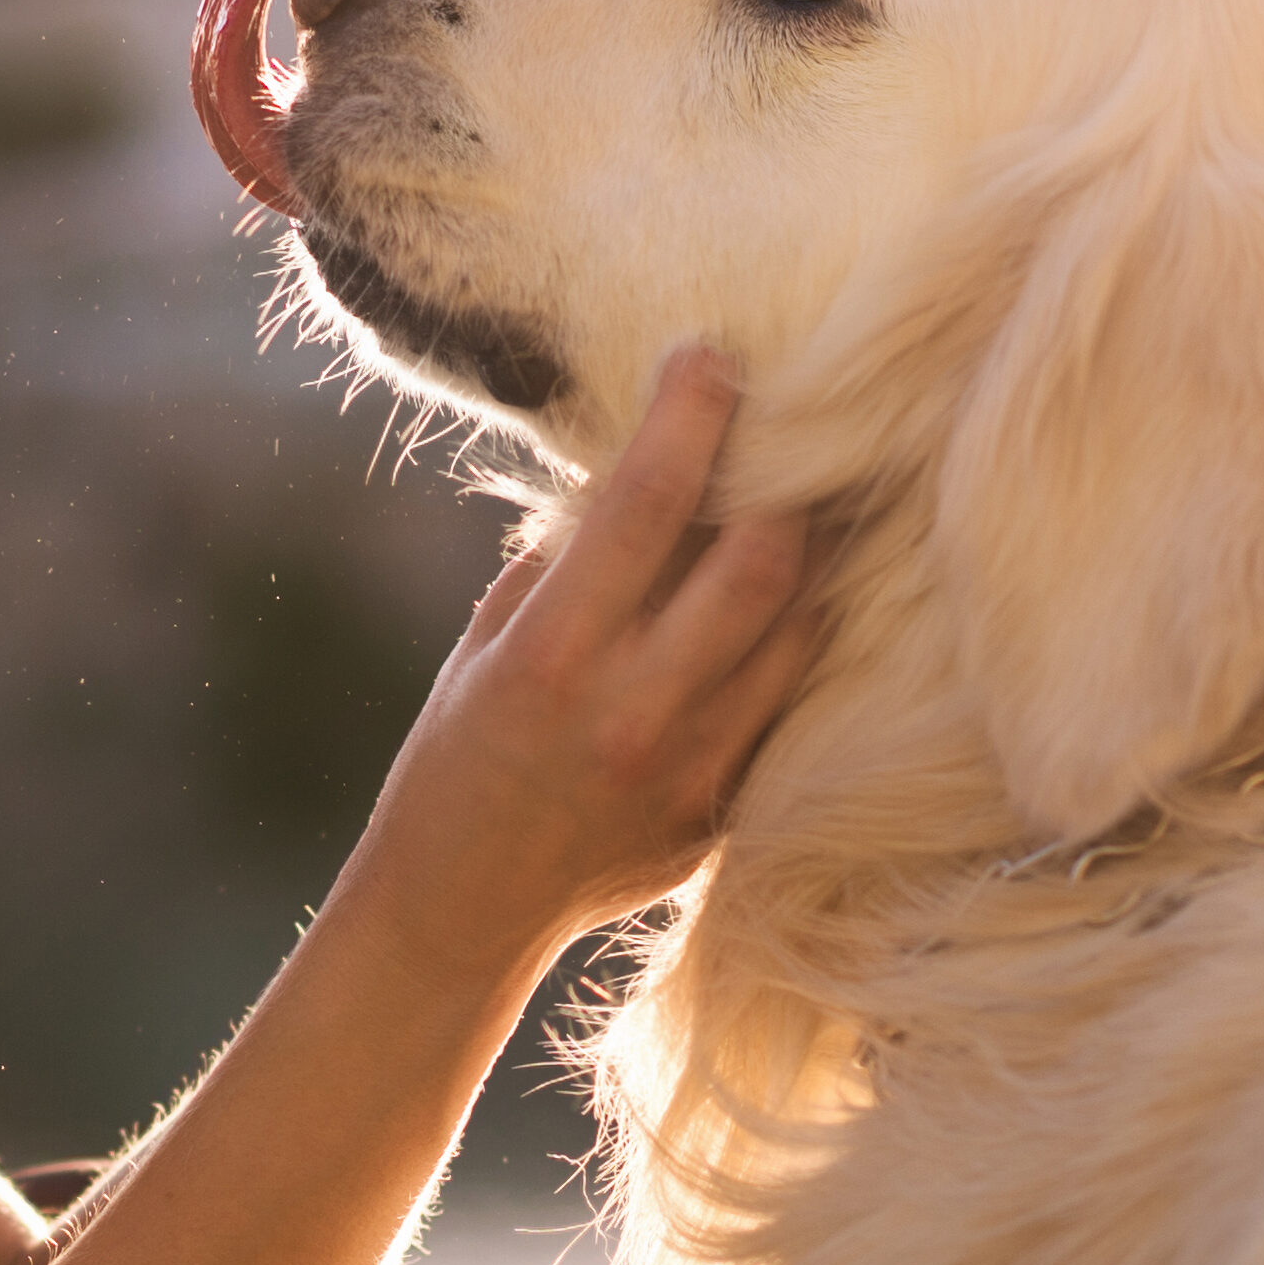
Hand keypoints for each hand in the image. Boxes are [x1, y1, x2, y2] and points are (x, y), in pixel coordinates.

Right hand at [341, 346, 817, 981]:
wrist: (460, 908)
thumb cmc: (458, 756)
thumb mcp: (487, 644)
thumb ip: (564, 561)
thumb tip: (639, 467)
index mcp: (555, 657)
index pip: (650, 505)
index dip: (691, 414)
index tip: (709, 356)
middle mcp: (636, 713)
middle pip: (766, 563)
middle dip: (782, 480)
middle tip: (778, 431)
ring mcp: (695, 770)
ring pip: (801, 628)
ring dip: (805, 556)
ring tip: (795, 505)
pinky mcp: (727, 811)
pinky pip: (790, 700)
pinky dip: (793, 639)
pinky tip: (784, 601)